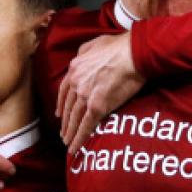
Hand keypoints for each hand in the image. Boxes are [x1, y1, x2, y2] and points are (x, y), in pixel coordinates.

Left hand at [56, 31, 142, 153]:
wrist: (133, 53)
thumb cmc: (118, 46)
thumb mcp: (94, 43)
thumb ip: (84, 52)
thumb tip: (80, 57)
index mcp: (74, 69)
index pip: (64, 91)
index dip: (61, 105)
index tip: (59, 114)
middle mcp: (76, 83)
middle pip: (68, 108)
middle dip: (65, 123)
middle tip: (63, 134)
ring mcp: (85, 96)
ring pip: (74, 119)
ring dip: (70, 133)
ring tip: (68, 143)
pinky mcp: (97, 106)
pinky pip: (86, 126)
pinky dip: (79, 138)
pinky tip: (75, 147)